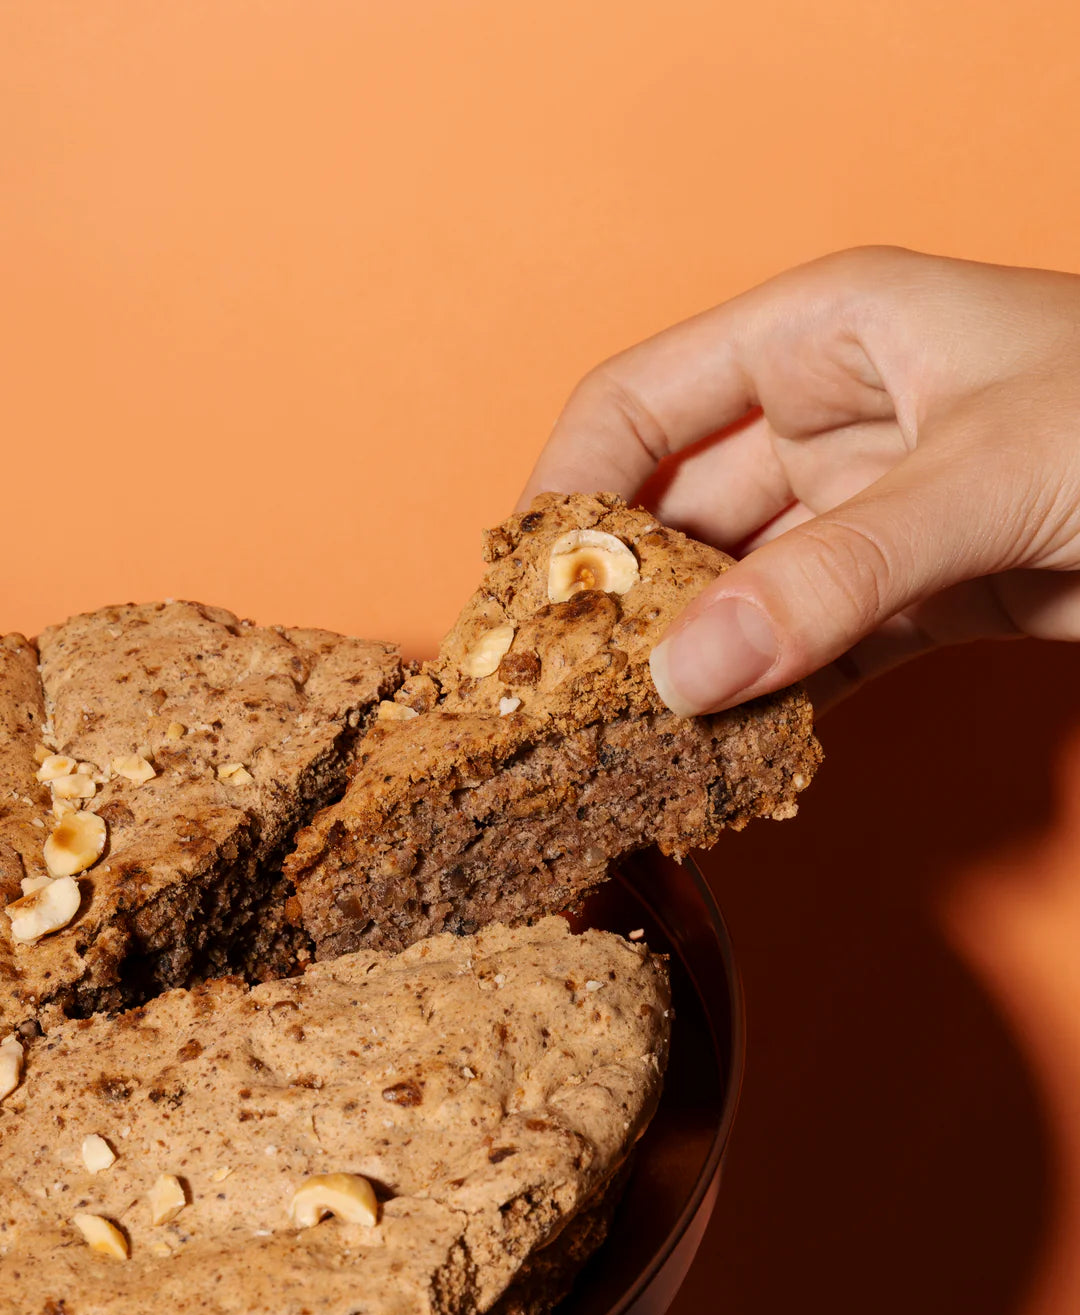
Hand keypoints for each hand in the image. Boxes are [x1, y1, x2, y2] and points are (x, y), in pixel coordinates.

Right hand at [523, 246, 1079, 713]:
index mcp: (823, 333)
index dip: (564, 496)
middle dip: (621, 608)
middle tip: (568, 704)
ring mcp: (873, 516)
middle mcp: (833, 420)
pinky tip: (736, 755)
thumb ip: (831, 575)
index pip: (638, 406)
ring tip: (635, 748)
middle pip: (678, 518)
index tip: (521, 600)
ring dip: (695, 670)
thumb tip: (683, 673)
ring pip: (741, 597)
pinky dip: (775, 706)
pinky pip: (813, 653)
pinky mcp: (920, 598)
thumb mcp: (986, 475)